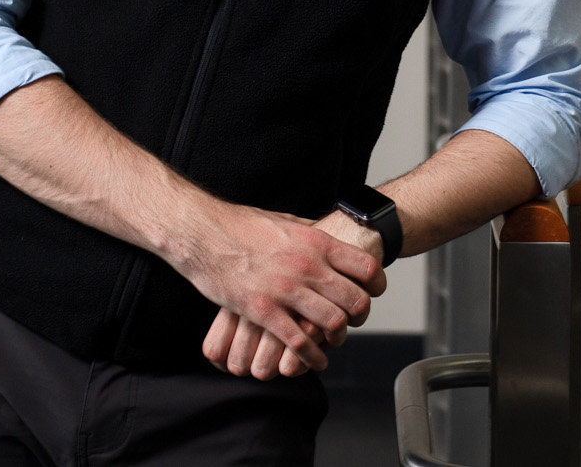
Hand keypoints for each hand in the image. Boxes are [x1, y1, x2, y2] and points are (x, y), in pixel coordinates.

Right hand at [203, 210, 384, 377]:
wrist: (203, 233)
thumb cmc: (242, 225)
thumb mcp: (286, 220)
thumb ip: (311, 232)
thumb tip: (328, 235)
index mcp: (316, 242)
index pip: (366, 267)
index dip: (377, 285)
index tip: (374, 293)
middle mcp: (307, 266)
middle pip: (356, 300)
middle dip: (361, 316)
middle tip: (355, 321)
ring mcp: (285, 290)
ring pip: (332, 323)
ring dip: (338, 337)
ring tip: (334, 340)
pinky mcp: (263, 311)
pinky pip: (298, 342)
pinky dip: (312, 356)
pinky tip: (315, 360)